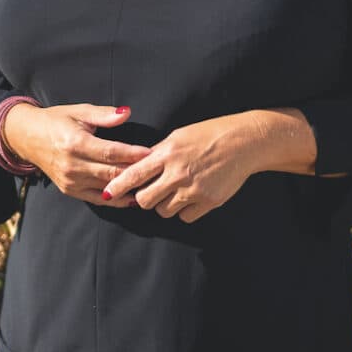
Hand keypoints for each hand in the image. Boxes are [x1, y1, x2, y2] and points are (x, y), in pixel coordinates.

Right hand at [2, 103, 149, 207]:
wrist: (28, 137)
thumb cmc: (56, 120)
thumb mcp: (79, 111)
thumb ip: (104, 114)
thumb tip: (126, 113)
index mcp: (75, 143)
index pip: (111, 152)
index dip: (133, 154)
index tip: (152, 152)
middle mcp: (72, 165)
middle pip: (111, 173)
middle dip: (136, 172)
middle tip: (157, 170)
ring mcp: (70, 181)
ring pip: (107, 188)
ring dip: (128, 187)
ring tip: (150, 184)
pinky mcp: (69, 190)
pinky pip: (97, 199)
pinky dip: (116, 199)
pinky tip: (132, 197)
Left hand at [101, 116, 257, 221]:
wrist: (244, 142)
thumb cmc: (210, 134)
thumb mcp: (179, 136)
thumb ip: (158, 153)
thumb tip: (138, 165)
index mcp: (168, 153)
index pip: (134, 174)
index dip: (118, 186)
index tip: (107, 193)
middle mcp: (178, 173)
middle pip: (145, 200)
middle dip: (144, 199)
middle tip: (150, 192)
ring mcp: (194, 189)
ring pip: (164, 212)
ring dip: (165, 205)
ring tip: (175, 191)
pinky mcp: (208, 202)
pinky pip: (185, 217)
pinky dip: (185, 211)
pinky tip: (191, 196)